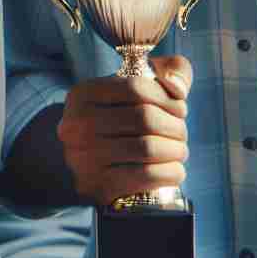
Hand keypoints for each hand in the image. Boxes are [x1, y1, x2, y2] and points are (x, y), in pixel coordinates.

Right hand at [57, 57, 190, 207]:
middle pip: (144, 118)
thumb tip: (177, 88)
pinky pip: (145, 176)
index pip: (135, 87)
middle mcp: (75, 125)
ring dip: (176, 150)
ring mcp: (81, 158)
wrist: (99, 165)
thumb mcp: (145, 85)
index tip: (180, 109)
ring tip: (179, 151)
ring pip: (147, 148)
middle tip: (182, 133)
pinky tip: (175, 170)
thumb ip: (171, 71)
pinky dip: (170, 173)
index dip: (167, 98)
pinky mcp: (95, 187)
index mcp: (82, 94)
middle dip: (175, 126)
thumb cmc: (127, 119)